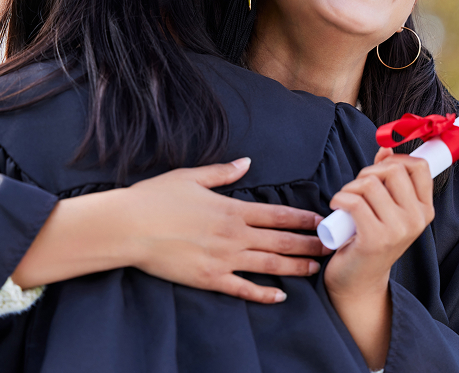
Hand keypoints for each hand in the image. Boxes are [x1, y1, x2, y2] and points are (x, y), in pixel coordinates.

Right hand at [121, 158, 327, 303]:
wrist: (128, 227)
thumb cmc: (156, 198)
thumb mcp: (191, 177)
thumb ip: (223, 173)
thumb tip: (246, 163)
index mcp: (231, 209)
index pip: (277, 214)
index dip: (302, 218)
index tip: (321, 220)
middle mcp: (233, 236)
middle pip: (280, 241)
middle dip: (308, 244)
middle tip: (330, 247)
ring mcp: (223, 260)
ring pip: (268, 265)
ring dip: (295, 267)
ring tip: (315, 269)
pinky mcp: (209, 279)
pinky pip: (243, 289)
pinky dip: (263, 294)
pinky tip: (280, 296)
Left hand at [325, 147, 434, 296]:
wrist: (358, 282)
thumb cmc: (369, 240)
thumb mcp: (385, 208)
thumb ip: (388, 178)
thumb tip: (386, 148)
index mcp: (424, 210)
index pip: (419, 167)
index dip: (396, 160)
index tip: (379, 170)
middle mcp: (416, 220)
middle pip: (393, 169)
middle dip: (368, 172)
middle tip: (357, 190)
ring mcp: (397, 230)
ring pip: (370, 184)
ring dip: (349, 188)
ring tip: (346, 203)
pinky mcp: (375, 239)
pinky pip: (354, 201)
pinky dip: (339, 199)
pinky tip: (337, 208)